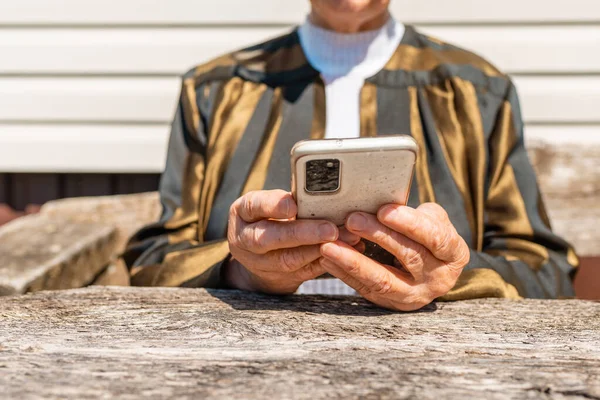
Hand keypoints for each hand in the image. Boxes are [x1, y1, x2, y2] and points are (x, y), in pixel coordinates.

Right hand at [225, 190, 360, 293]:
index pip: (253, 206)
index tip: (293, 204)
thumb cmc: (269, 218)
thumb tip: (320, 189)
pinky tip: (345, 252)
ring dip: (317, 250)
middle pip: (269, 238)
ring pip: (288, 260)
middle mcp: (245, 240)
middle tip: (329, 229)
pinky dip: (325, 262)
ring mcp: (260, 263)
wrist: (258, 257)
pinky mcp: (279, 278)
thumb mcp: (268, 204)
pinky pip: (304, 272)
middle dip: (301, 233)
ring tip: (342, 238)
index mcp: (243, 214)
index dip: (273, 206)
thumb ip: (287, 199)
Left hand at [319, 203, 469, 310]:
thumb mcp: (431, 220)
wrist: (428, 269)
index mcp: (453, 254)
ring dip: (353, 260)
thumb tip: (380, 198)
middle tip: (352, 219)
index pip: (434, 238)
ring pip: (382, 279)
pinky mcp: (389, 303)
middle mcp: (437, 279)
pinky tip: (327, 259)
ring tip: (329, 244)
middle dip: (378, 236)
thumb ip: (414, 213)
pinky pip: (364, 288)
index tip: (384, 210)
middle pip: (408, 257)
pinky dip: (343, 273)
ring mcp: (413, 295)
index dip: (409, 224)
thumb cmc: (427, 234)